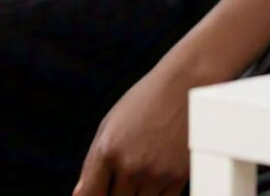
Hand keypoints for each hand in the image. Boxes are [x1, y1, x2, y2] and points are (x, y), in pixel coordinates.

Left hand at [73, 61, 192, 195]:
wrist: (189, 84)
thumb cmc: (148, 100)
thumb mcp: (112, 122)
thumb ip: (93, 162)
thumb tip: (80, 195)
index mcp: (108, 150)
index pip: (90, 195)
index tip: (101, 191)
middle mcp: (130, 166)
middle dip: (117, 193)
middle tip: (127, 174)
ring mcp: (155, 174)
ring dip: (138, 195)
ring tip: (145, 169)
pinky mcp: (178, 178)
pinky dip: (158, 195)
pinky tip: (160, 174)